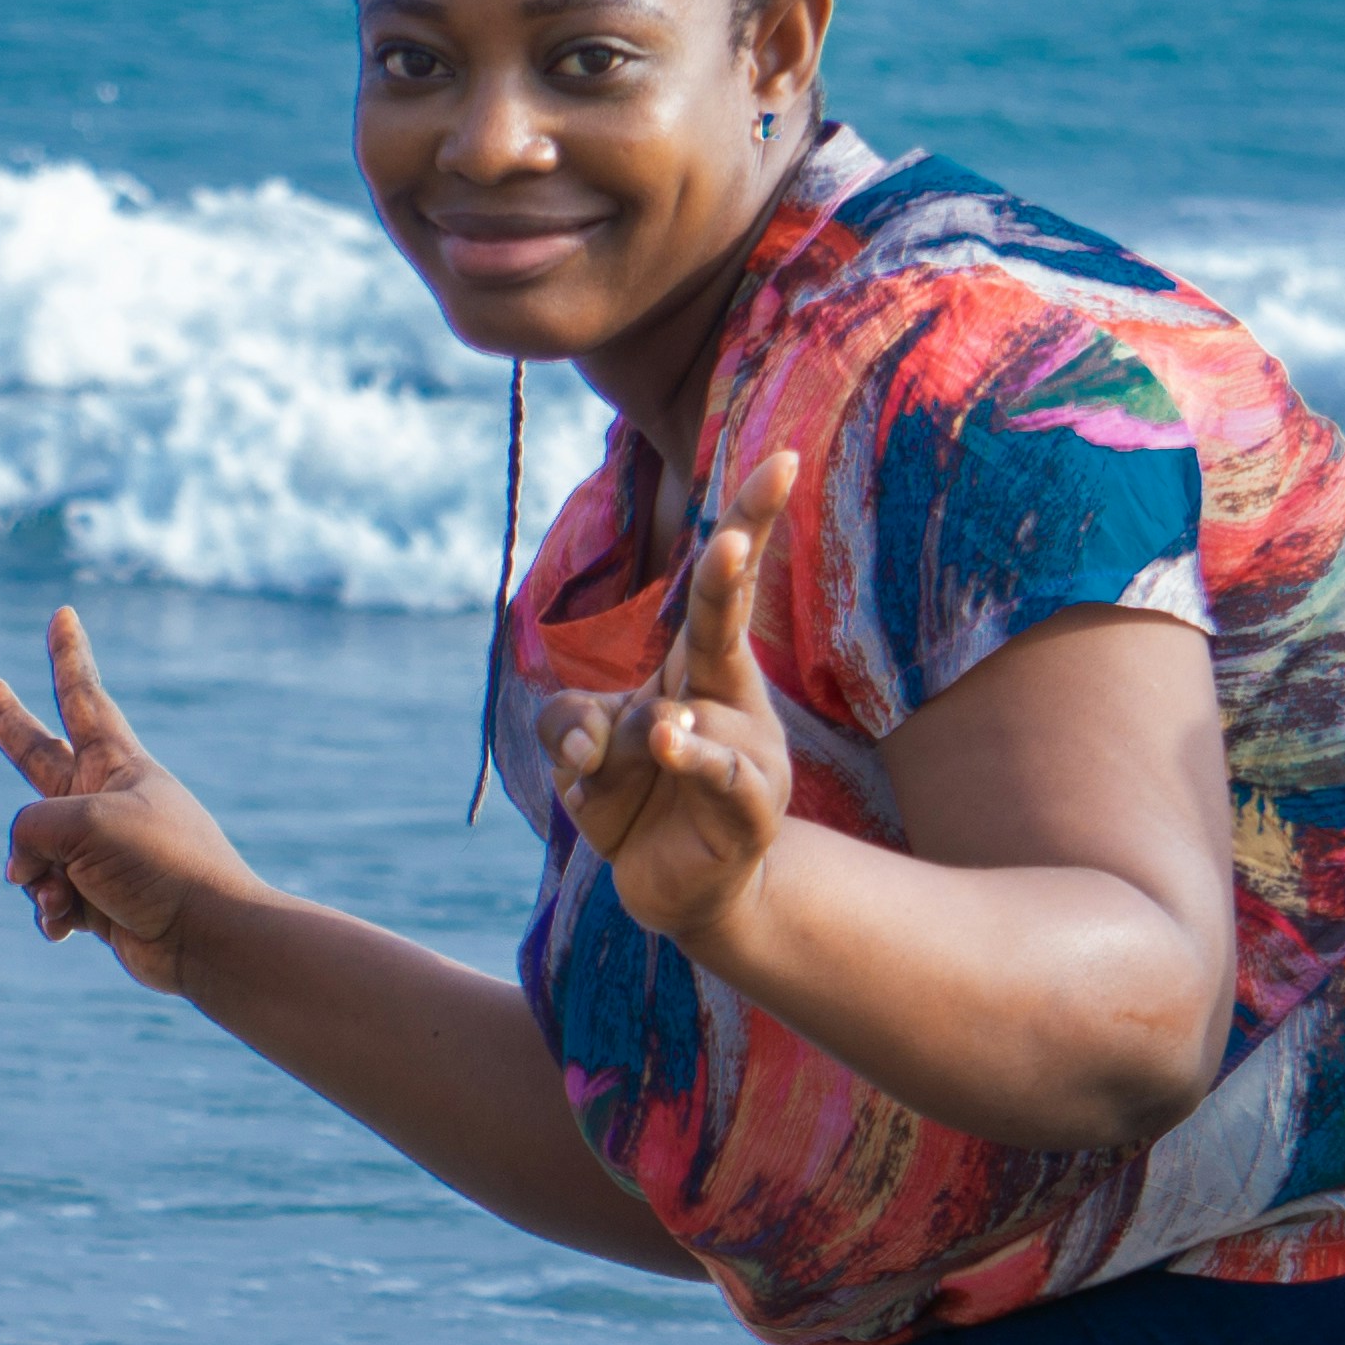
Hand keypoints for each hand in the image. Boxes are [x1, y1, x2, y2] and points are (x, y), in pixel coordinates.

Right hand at [0, 607, 268, 997]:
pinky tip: (66, 927)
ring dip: (37, 879)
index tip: (64, 615)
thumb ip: (30, 828)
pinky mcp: (99, 898)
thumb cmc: (158, 863)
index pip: (83, 695)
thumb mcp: (81, 823)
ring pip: (33, 851)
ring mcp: (100, 850)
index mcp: (116, 764)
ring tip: (61, 896)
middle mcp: (104, 800)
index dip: (67, 656)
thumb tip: (22, 869)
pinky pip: (50, 899)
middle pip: (40, 755)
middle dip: (10, 727)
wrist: (207, 936)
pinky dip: (52, 915)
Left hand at [535, 452, 801, 950]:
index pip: (718, 585)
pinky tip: (666, 740)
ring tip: (617, 767)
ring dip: (615, 749)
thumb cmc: (637, 797)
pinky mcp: (746, 807)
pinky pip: (713, 769)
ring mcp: (750, 751)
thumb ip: (564, 722)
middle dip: (730, 576)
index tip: (780, 458)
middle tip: (734, 540)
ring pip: (661, 717)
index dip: (748, 521)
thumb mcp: (581, 748)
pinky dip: (684, 755)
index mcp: (700, 668)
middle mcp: (732, 699)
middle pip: (723, 623)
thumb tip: (585, 736)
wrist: (680, 886)